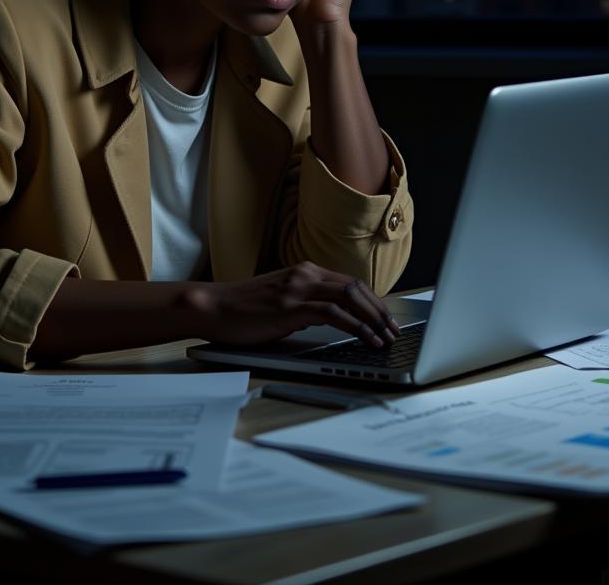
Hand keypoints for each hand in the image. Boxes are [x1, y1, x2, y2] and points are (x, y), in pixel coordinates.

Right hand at [184, 261, 400, 347]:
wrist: (213, 307)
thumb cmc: (243, 310)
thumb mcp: (281, 301)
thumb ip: (306, 305)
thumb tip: (332, 320)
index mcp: (305, 271)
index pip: (350, 283)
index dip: (373, 301)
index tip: (387, 319)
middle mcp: (305, 274)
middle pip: (356, 287)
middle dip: (380, 310)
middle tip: (395, 330)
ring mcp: (298, 288)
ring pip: (350, 297)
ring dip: (374, 318)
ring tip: (386, 337)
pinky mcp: (291, 306)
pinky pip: (334, 314)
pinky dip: (356, 326)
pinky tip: (366, 338)